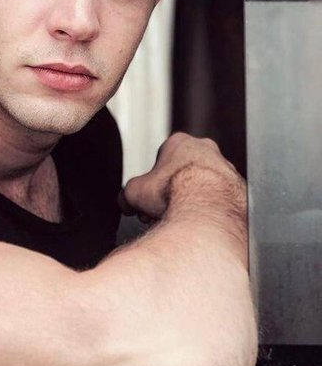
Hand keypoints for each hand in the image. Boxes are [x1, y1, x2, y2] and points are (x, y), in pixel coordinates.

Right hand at [119, 133, 243, 222]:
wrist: (206, 213)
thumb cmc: (173, 195)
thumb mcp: (134, 191)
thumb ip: (127, 193)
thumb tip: (126, 202)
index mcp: (180, 142)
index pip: (161, 161)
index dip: (152, 182)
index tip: (150, 198)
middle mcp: (207, 151)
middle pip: (183, 173)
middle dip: (171, 192)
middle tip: (163, 211)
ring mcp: (227, 169)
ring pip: (203, 187)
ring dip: (191, 202)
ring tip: (181, 219)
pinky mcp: (240, 189)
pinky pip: (219, 201)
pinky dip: (209, 211)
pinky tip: (199, 223)